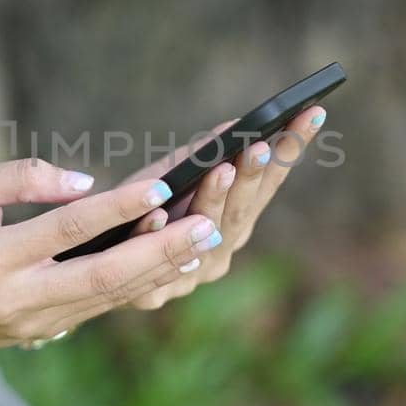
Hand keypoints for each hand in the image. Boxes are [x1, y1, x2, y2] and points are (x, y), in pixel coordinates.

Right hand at [0, 158, 227, 355]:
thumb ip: (22, 177)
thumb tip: (86, 184)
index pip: (66, 230)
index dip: (115, 209)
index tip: (159, 186)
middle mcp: (16, 298)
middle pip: (102, 276)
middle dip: (160, 251)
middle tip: (207, 224)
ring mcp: (33, 323)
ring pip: (110, 297)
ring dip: (161, 269)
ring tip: (205, 239)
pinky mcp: (45, 333)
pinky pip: (101, 306)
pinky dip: (140, 282)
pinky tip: (173, 261)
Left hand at [121, 105, 328, 309]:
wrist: (96, 261)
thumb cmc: (141, 208)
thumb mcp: (175, 174)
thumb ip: (206, 156)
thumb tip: (237, 123)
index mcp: (236, 220)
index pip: (270, 181)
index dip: (291, 149)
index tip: (309, 113)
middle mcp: (222, 249)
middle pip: (241, 210)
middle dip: (252, 176)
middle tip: (261, 144)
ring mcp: (192, 274)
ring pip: (205, 236)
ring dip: (214, 201)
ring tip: (222, 168)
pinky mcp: (154, 292)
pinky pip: (155, 261)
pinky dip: (157, 235)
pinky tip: (161, 213)